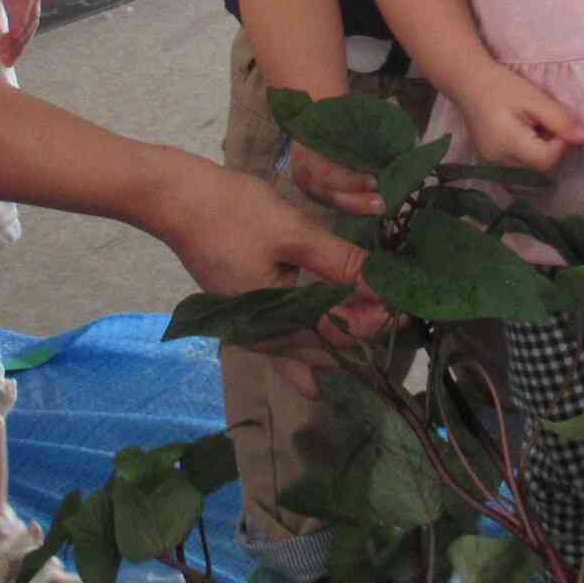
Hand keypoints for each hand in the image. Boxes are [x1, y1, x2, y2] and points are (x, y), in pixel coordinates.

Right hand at [143, 154, 383, 393]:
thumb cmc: (235, 213)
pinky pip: (278, 349)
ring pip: (302, 353)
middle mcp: (263, 337)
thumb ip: (341, 263)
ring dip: (335, 346)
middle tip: (397, 314)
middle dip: (360, 334)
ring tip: (369, 334)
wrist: (177, 201)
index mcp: (279, 320)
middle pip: (325, 349)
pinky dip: (299, 360)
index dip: (375, 320)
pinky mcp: (243, 315)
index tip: (406, 303)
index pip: (341, 334)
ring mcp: (249, 330)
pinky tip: (310, 381)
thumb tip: (385, 285)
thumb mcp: (295, 234)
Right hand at [463, 64, 583, 176]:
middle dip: (552, 151)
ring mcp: (493, 167)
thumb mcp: (535, 98)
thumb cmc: (502, 86)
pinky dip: (530, 159)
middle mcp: (498, 162)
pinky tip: (525, 139)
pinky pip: (521, 171)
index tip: (555, 123)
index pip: (548, 160)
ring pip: (533, 174)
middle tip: (544, 125)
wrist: (469, 84)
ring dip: (542, 156)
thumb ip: (561, 120)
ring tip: (534, 131)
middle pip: (541, 171)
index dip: (560, 144)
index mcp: (508, 144)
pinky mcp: (492, 166)